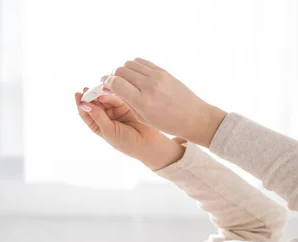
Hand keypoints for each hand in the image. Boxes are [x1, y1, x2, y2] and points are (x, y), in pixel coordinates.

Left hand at [75, 88, 184, 170]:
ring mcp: (115, 110)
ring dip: (101, 94)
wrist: (148, 142)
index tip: (78, 94)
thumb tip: (84, 104)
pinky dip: (112, 94)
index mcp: (97, 125)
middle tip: (88, 89)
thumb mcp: (108, 131)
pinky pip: (116, 96)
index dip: (81, 103)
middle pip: (94, 103)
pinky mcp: (125, 104)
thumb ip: (97, 116)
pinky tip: (110, 91)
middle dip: (90, 96)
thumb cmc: (126, 142)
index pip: (85, 112)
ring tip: (100, 92)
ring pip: (104, 98)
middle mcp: (105, 116)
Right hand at [102, 58, 226, 147]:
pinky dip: (134, 66)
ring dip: (122, 70)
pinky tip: (134, 75)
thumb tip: (111, 87)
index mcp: (143, 102)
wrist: (192, 116)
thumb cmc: (167, 122)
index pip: (116, 83)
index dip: (106, 82)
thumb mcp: (142, 117)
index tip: (104, 84)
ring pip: (129, 64)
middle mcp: (149, 86)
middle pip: (120, 71)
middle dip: (113, 75)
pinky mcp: (163, 71)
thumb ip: (126, 100)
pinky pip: (141, 62)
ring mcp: (157, 76)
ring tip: (124, 80)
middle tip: (112, 82)